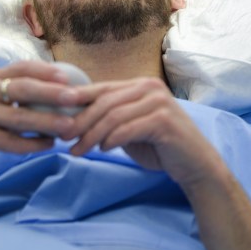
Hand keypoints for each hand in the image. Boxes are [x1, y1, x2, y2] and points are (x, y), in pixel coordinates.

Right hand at [0, 62, 86, 175]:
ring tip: (69, 126)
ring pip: (19, 118)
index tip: (68, 75)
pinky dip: (31, 144)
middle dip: (52, 92)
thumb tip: (53, 89)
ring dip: (47, 122)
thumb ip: (11, 92)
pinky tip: (48, 145)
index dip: (45, 70)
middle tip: (76, 97)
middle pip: (23, 89)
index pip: (21, 67)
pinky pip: (9, 142)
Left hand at [67, 77, 219, 191]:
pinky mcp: (164, 120)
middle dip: (81, 121)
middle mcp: (149, 87)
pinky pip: (128, 129)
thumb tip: (72, 119)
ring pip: (114, 116)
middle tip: (64, 138)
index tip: (56, 112)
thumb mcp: (131, 128)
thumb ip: (110, 119)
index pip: (103, 88)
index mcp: (140, 85)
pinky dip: (111, 140)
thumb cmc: (160, 146)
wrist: (194, 164)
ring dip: (91, 135)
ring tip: (77, 150)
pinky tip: (103, 150)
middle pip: (105, 101)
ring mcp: (158, 102)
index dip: (77, 99)